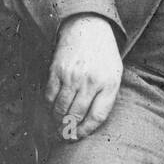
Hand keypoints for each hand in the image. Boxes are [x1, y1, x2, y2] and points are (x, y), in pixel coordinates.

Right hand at [45, 14, 122, 139]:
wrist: (88, 27)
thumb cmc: (103, 55)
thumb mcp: (114, 73)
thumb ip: (106, 97)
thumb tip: (89, 123)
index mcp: (109, 83)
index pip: (97, 117)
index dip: (86, 131)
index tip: (79, 136)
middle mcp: (91, 81)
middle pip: (76, 115)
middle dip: (69, 130)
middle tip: (65, 136)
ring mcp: (72, 76)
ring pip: (60, 109)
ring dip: (57, 122)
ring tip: (57, 127)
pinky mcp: (57, 70)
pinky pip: (49, 96)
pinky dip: (49, 107)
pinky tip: (51, 110)